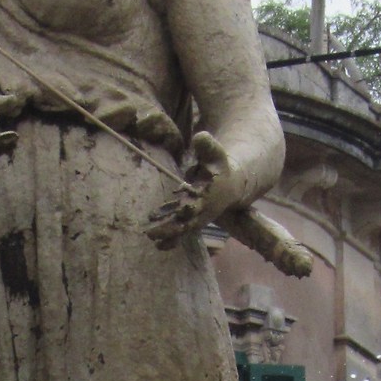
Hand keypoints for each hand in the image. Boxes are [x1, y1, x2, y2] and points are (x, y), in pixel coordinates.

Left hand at [147, 129, 242, 246]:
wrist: (231, 185)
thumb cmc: (220, 167)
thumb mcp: (216, 154)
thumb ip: (208, 146)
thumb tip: (200, 136)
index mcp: (207, 195)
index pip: (196, 203)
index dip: (188, 207)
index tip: (179, 210)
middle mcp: (201, 211)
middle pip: (185, 222)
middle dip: (170, 228)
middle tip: (151, 233)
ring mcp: (195, 218)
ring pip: (180, 229)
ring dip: (166, 234)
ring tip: (149, 237)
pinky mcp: (190, 221)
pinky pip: (179, 232)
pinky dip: (169, 239)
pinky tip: (155, 244)